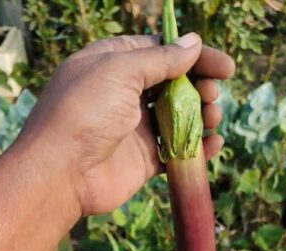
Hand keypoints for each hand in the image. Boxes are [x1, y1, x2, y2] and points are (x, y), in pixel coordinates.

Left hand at [13, 32, 235, 216]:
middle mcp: (124, 93)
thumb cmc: (84, 112)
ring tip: (212, 117)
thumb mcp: (120, 71)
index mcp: (114, 63)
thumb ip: (161, 58)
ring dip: (202, 115)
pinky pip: (177, 150)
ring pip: (179, 116)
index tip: (225, 67)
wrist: (60, 173)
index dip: (195, 56)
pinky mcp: (143, 158)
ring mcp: (134, 127)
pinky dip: (198, 146)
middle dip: (200, 86)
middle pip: (175, 83)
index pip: (162, 51)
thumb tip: (193, 43)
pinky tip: (213, 143)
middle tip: (213, 94)